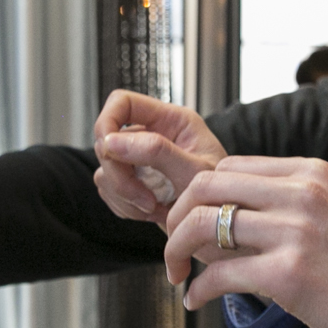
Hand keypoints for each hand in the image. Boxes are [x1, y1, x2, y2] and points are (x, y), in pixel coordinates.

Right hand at [92, 88, 226, 230]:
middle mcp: (151, 135)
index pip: (122, 102)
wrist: (222, 224)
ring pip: (105, 172)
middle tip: (147, 201)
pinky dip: (126, 208)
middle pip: (106, 142)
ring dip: (126, 198)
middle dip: (120, 177)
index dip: (107, 123)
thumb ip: (157, 152)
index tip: (111, 152)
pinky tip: (152, 213)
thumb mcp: (195, 172)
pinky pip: (109, 192)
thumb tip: (112, 141)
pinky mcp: (133, 182)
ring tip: (157, 210)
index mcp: (170, 120)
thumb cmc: (223, 196)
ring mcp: (139, 159)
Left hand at [164, 157, 327, 327]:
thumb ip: (288, 202)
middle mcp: (303, 193)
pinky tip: (196, 300)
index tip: (192, 221)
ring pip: (204, 224)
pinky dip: (198, 289)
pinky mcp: (288, 274)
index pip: (231, 166)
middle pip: (207, 185)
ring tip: (179, 273)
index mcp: (312, 173)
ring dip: (177, 251)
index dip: (201, 194)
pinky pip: (219, 274)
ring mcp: (296, 231)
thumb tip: (223, 215)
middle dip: (178, 215)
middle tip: (174, 246)